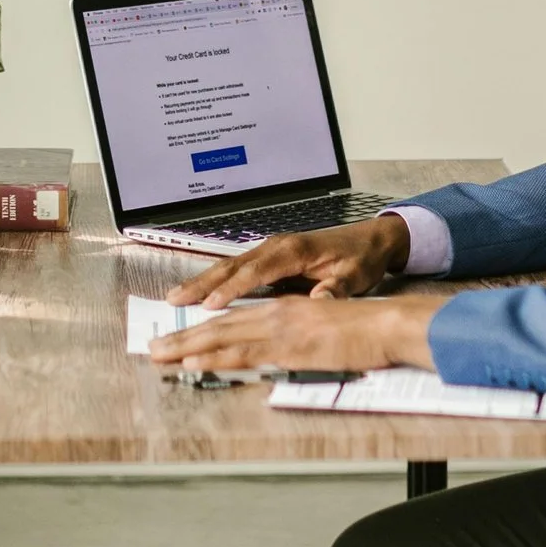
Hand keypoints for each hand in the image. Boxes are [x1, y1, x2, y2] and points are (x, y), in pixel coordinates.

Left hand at [155, 292, 445, 376]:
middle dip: (183, 337)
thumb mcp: (323, 331)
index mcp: (283, 309)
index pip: (233, 319)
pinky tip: (195, 363)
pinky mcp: (290, 346)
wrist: (388, 324)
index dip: (202, 330)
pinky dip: (216, 357)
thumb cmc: (364, 331)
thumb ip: (296, 340)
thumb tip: (275, 353)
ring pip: (223, 336)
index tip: (177, 339)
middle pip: (219, 324)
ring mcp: (281, 328)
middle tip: (153, 349)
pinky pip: (245, 352)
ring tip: (160, 356)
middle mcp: (275, 313)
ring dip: (188, 347)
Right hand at [173, 213, 411, 307]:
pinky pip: (238, 269)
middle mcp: (277, 246)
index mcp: (294, 251)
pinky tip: (199, 292)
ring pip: (229, 265)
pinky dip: (216, 279)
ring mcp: (271, 249)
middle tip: (174, 299)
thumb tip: (318, 302)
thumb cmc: (361, 259)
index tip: (210, 306)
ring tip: (175, 296)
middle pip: (232, 265)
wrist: (371, 240)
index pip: (256, 271)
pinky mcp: (270, 256)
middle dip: (202, 283)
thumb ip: (335, 290)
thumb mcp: (355, 277)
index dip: (232, 289)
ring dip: (202, 281)